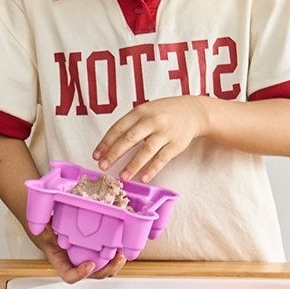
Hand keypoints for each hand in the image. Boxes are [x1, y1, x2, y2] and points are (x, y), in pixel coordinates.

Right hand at [34, 224, 126, 282]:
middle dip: (107, 269)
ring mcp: (87, 262)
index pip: (69, 276)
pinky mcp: (97, 256)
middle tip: (117, 257)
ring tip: (123, 252)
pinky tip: (123, 245)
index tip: (89, 264)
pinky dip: (117, 256)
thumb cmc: (49, 232)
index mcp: (61, 263)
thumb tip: (45, 225)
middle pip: (93, 276)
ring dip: (115, 265)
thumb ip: (43, 228)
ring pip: (104, 271)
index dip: (79, 274)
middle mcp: (76, 266)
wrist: (54, 230)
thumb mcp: (43, 229)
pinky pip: (109, 262)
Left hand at [94, 95, 208, 181]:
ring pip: (146, 150)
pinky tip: (143, 178)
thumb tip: (109, 145)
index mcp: (141, 111)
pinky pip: (162, 158)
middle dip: (114, 154)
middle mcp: (152, 121)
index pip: (119, 127)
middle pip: (129, 138)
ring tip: (122, 177)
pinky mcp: (176, 144)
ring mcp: (165, 132)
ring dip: (132, 165)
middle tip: (103, 166)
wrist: (194, 111)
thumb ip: (130, 124)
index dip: (106, 142)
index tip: (96, 155)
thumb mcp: (146, 110)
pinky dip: (152, 169)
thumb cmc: (164, 112)